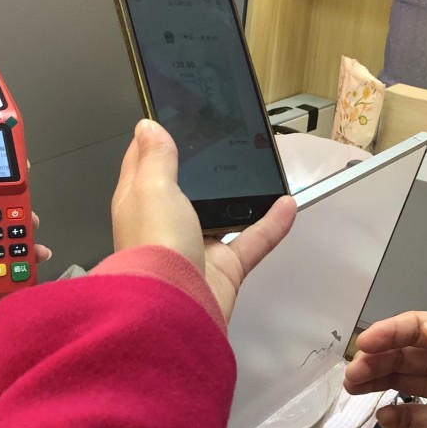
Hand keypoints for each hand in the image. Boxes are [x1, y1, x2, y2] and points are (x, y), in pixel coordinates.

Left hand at [111, 119, 295, 321]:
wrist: (173, 308)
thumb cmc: (154, 247)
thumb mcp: (153, 188)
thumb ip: (156, 158)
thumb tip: (147, 127)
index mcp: (139, 203)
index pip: (144, 164)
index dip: (155, 141)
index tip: (170, 118)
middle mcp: (165, 224)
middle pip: (185, 189)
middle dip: (202, 169)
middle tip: (224, 142)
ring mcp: (195, 247)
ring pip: (221, 215)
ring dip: (239, 197)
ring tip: (258, 171)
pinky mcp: (223, 269)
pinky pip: (252, 241)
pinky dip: (271, 225)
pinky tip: (287, 205)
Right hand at [345, 311, 426, 427]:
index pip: (418, 328)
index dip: (389, 332)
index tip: (367, 343)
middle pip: (402, 353)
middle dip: (374, 358)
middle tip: (354, 371)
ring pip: (400, 380)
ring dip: (375, 380)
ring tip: (354, 387)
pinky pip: (412, 417)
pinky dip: (394, 415)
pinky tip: (384, 416)